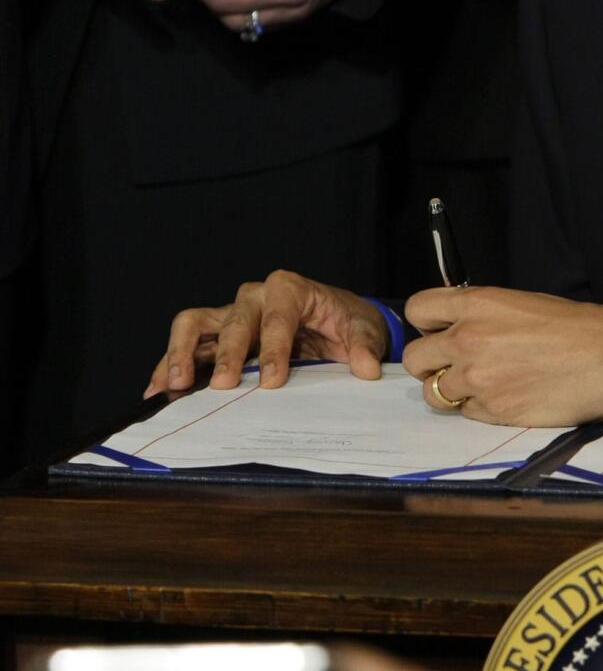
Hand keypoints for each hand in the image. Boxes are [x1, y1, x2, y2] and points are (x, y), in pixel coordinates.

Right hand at [143, 269, 387, 396]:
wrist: (337, 323)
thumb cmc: (346, 321)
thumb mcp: (363, 329)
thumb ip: (364, 346)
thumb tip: (366, 367)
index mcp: (290, 289)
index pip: (277, 318)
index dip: (274, 349)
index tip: (274, 381)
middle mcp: (254, 297)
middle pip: (234, 321)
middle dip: (228, 354)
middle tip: (224, 385)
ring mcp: (231, 315)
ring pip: (195, 323)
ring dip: (182, 352)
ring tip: (176, 384)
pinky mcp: (216, 335)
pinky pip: (186, 344)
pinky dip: (168, 364)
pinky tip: (158, 391)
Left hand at [402, 285, 602, 425]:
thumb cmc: (575, 325)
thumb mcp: (520, 302)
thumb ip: (480, 314)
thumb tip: (456, 326)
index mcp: (477, 304)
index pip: (417, 310)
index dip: (426, 324)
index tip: (439, 331)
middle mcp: (468, 339)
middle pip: (415, 358)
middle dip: (431, 363)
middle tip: (456, 365)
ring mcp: (478, 378)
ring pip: (433, 393)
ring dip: (452, 390)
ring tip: (483, 384)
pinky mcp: (493, 411)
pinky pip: (465, 413)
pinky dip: (478, 408)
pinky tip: (506, 397)